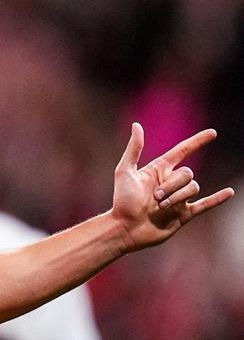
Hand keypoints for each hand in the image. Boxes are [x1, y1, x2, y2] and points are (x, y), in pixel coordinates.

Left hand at [111, 123, 233, 251]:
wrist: (126, 228)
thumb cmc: (122, 200)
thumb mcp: (125, 171)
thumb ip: (134, 149)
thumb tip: (136, 125)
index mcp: (159, 169)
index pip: (183, 151)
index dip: (197, 141)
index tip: (212, 133)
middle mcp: (170, 182)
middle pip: (187, 174)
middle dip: (172, 185)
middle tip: (155, 197)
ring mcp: (179, 198)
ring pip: (193, 189)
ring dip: (178, 197)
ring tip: (161, 206)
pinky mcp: (184, 214)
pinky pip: (205, 204)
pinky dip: (218, 199)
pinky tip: (229, 192)